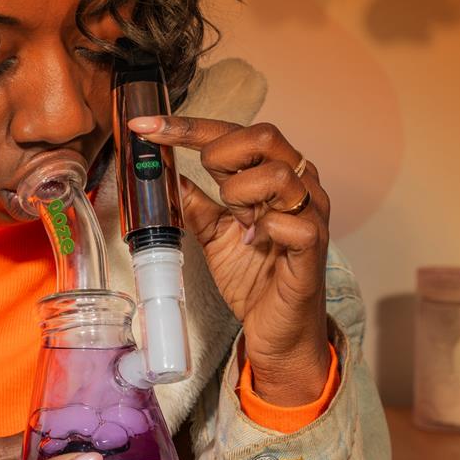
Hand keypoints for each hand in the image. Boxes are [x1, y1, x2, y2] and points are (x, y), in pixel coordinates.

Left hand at [128, 117, 330, 407]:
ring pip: (277, 175)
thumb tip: (166, 177)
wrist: (277, 332)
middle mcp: (299, 186)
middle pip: (264, 135)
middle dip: (222, 156)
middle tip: (214, 190)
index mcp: (275, 177)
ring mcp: (310, 214)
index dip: (188, 127)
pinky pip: (289, 222)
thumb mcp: (215, 236)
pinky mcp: (313, 246)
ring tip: (241, 224)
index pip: (236, 133)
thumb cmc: (256, 281)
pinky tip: (256, 243)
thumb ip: (197, 205)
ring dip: (242, 196)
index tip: (147, 127)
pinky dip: (264, 230)